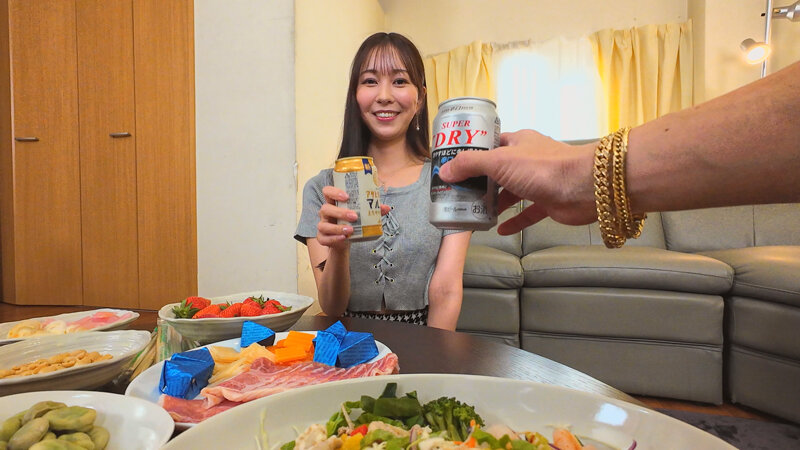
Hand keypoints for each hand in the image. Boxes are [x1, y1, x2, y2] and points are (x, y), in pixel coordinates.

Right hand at [317, 186, 390, 247]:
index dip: (334, 192)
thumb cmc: (353, 222)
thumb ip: (373, 210)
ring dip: (337, 227)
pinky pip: (324, 239)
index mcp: (333, 202)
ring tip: (351, 230)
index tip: (346, 196)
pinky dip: (334, 239)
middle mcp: (326, 213)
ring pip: (324, 225)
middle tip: (354, 216)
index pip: (327, 191)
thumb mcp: (362, 214)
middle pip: (326, 208)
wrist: (346, 239)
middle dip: (340, 212)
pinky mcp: (322, 238)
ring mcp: (322, 225)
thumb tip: (387, 208)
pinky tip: (344, 238)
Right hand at [438, 129, 597, 233]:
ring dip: (495, 203)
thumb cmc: (542, 167)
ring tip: (474, 212)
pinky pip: (527, 213)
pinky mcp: (548, 202)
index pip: (490, 145)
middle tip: (459, 194)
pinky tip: (499, 229)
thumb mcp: (498, 161)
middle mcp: (528, 159)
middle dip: (480, 183)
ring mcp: (539, 181)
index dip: (472, 154)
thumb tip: (444, 171)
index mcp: (518, 141)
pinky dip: (514, 221)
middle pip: (498, 171)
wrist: (584, 187)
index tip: (454, 167)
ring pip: (512, 192)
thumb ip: (470, 165)